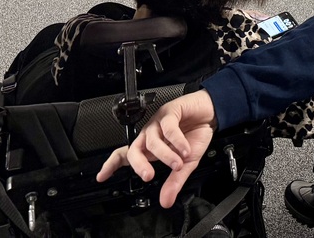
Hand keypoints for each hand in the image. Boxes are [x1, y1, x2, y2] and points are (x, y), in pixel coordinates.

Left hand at [97, 90, 217, 208]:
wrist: (211, 114)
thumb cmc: (195, 135)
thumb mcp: (186, 163)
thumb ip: (174, 181)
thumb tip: (166, 201)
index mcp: (151, 148)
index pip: (125, 155)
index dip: (111, 165)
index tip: (102, 177)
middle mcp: (150, 135)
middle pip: (133, 149)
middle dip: (139, 165)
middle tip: (148, 176)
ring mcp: (158, 122)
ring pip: (152, 140)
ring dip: (166, 155)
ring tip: (178, 163)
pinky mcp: (169, 112)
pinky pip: (168, 128)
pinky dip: (177, 141)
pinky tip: (185, 149)